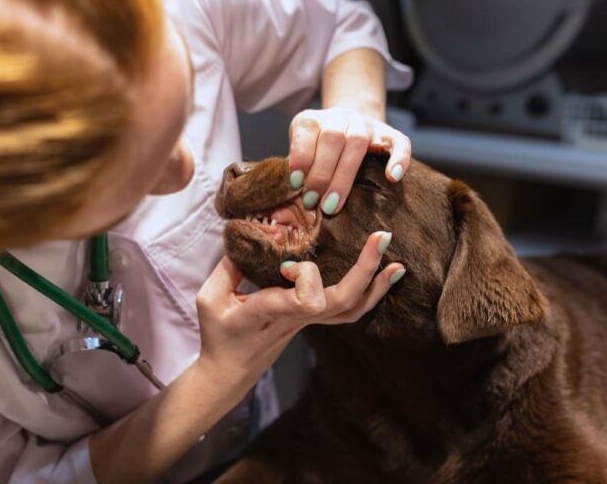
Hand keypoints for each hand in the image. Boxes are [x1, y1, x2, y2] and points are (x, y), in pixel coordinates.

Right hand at [195, 231, 405, 384]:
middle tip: (381, 238)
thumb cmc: (219, 335)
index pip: (307, 301)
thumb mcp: (210, 299)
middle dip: (365, 270)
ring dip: (376, 285)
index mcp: (273, 312)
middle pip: (343, 301)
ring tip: (396, 262)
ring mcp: (309, 322)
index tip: (287, 266)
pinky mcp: (312, 320)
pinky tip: (382, 276)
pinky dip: (369, 294)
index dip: (306, 277)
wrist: (229, 372)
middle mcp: (297, 318)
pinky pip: (348, 310)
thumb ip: (228, 265)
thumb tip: (247, 234)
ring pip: (352, 309)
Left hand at [288, 107, 411, 214]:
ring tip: (332, 204)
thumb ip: (296, 169)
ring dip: (343, 176)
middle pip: (332, 139)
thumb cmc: (316, 152)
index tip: (297, 184)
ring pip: (358, 141)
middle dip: (321, 174)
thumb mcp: (300, 154)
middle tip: (313, 202)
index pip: (308, 130)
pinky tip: (393, 178)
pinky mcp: (389, 134)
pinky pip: (400, 142)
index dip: (301, 157)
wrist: (346, 128)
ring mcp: (366, 124)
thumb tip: (292, 202)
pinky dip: (399, 158)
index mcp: (313, 119)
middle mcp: (340, 117)